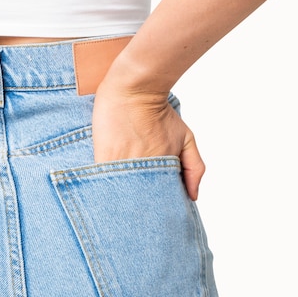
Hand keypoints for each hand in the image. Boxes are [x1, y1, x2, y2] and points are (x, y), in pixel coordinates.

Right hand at [91, 79, 204, 199]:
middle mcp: (146, 169)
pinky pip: (103, 181)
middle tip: (134, 204)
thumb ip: (194, 167)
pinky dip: (104, 186)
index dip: (156, 205)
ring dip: (120, 195)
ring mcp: (125, 164)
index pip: (161, 199)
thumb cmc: (159, 112)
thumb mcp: (186, 137)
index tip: (151, 206)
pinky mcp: (105, 158)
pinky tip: (104, 186)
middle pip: (141, 199)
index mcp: (165, 168)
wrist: (136, 89)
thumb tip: (193, 197)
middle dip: (138, 204)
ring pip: (121, 192)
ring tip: (117, 194)